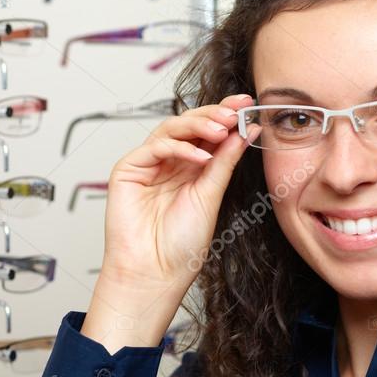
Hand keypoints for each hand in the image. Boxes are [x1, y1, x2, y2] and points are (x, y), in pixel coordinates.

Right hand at [98, 93, 259, 291]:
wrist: (155, 272)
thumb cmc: (181, 244)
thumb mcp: (211, 196)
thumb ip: (225, 161)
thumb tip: (248, 130)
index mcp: (192, 169)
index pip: (208, 133)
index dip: (226, 115)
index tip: (248, 104)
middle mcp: (170, 163)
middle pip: (189, 125)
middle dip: (214, 114)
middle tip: (236, 111)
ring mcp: (148, 165)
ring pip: (171, 129)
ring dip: (199, 125)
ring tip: (223, 128)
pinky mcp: (128, 170)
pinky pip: (155, 147)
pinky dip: (179, 148)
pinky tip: (201, 157)